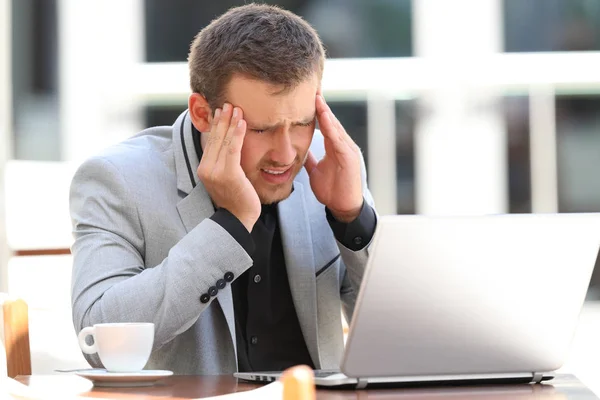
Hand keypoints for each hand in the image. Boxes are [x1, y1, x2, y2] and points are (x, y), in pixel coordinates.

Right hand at [197, 103, 260, 231]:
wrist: (239, 219)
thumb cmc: (237, 198)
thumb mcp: (227, 177)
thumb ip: (224, 162)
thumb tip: (229, 145)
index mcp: (204, 169)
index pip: (210, 142)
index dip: (216, 125)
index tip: (221, 111)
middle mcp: (206, 169)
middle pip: (215, 138)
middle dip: (222, 119)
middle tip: (228, 103)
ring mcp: (215, 172)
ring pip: (223, 141)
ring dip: (230, 122)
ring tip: (236, 108)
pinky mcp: (228, 174)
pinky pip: (233, 149)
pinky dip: (237, 134)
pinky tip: (242, 122)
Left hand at [305, 95, 362, 221]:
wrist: (343, 207)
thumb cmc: (332, 190)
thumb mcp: (316, 171)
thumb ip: (310, 159)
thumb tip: (300, 151)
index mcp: (334, 147)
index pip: (324, 124)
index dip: (316, 111)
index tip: (306, 96)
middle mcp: (342, 145)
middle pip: (331, 121)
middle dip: (321, 105)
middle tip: (312, 87)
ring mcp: (347, 150)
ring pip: (335, 127)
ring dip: (326, 112)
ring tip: (317, 97)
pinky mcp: (349, 158)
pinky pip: (338, 139)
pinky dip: (331, 127)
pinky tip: (325, 116)